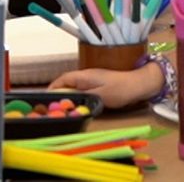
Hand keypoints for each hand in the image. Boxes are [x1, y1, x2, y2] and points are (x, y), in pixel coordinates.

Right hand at [49, 64, 163, 110]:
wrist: (138, 85)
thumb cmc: (120, 89)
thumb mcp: (100, 96)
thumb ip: (83, 97)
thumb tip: (69, 100)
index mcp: (85, 76)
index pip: (63, 79)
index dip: (53, 87)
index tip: (44, 97)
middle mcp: (87, 76)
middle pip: (67, 83)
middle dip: (58, 93)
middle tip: (51, 106)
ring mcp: (93, 80)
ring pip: (75, 87)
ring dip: (68, 96)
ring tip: (62, 108)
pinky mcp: (99, 85)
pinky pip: (83, 90)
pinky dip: (77, 97)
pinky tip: (78, 106)